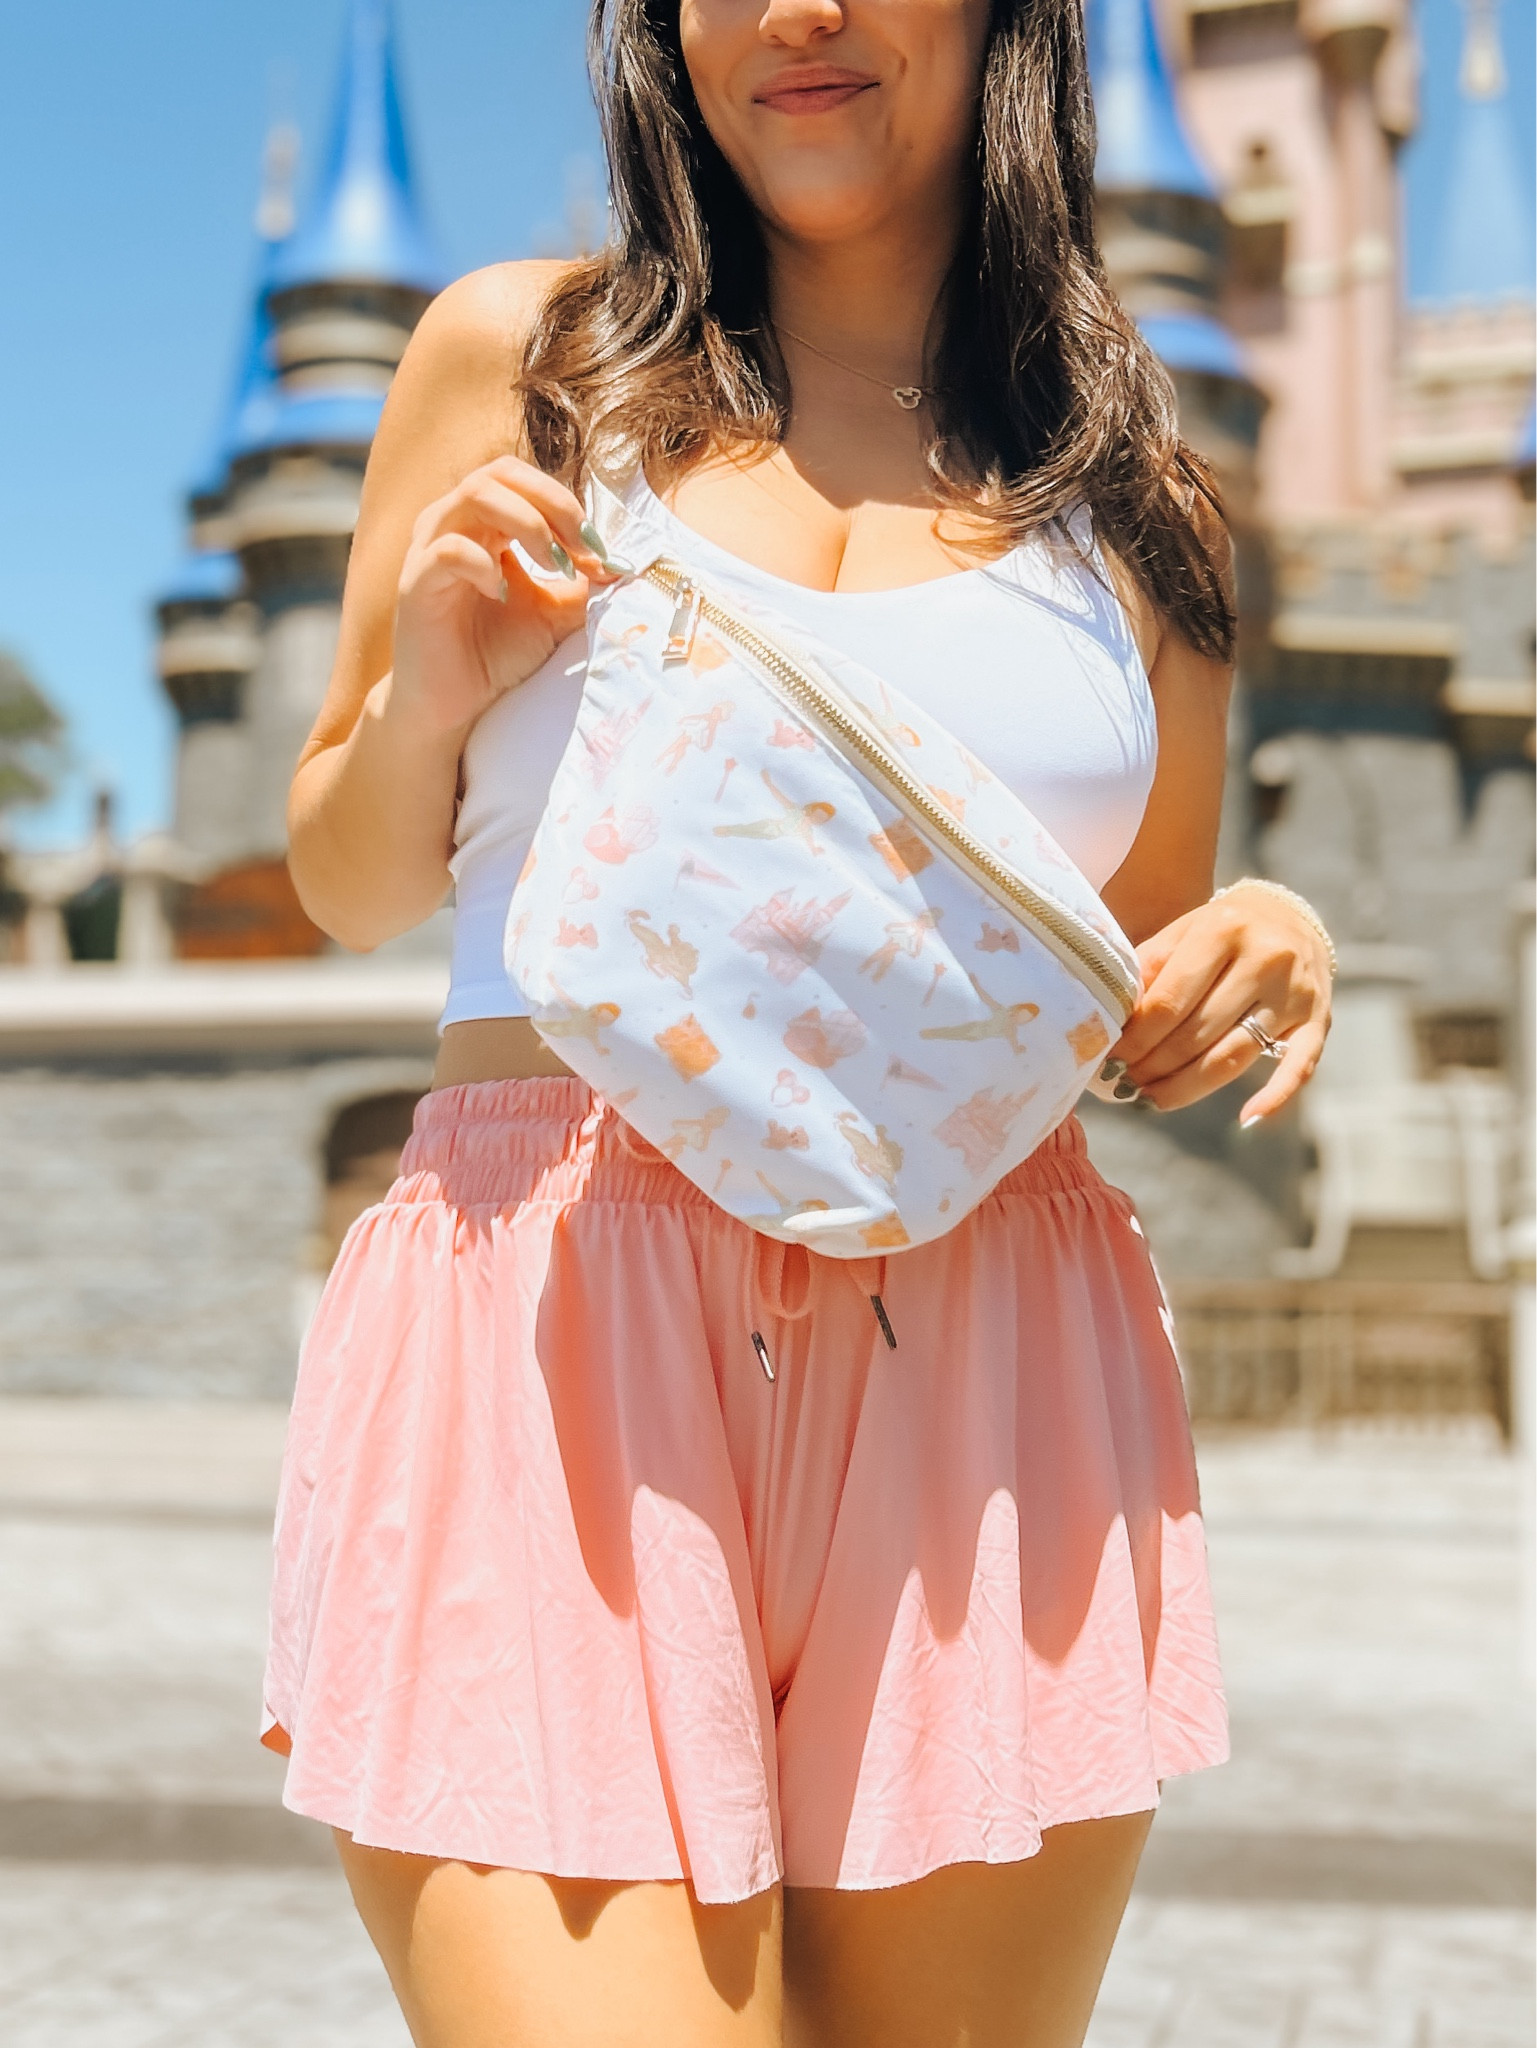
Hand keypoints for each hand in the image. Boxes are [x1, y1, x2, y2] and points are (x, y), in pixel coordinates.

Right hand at [388, 456, 616, 740]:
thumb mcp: (553, 614)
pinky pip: (448, 550)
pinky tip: (502, 594)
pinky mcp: (416, 583)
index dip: (566, 504)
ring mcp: (429, 548)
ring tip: (553, 566)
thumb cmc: (495, 653)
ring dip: (527, 524)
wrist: (451, 707)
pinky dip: (484, 564)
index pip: (523, 480)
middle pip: (500, 473)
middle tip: (582, 548)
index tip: (599, 549)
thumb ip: (584, 585)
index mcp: (482, 522)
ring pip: (474, 496)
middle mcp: (452, 523)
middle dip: (552, 504)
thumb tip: (623, 566)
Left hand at [1110, 886, 1332, 1124]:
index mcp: (1223, 930)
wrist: (1288, 915)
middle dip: (1154, 1065)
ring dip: (1188, 1087)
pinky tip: (1247, 1119)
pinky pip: (1299, 1066)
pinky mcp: (1319, 1019)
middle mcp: (1265, 959)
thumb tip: (1112, 1020)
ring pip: (1235, 1056)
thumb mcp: (1180, 932)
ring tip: (1151, 1098)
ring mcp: (1296, 992)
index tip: (1110, 1058)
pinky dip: (1275, 1097)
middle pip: (1198, 1033)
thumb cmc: (1220, 931)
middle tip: (1124, 1083)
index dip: (1136, 1038)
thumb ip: (1148, 968)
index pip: (1170, 1001)